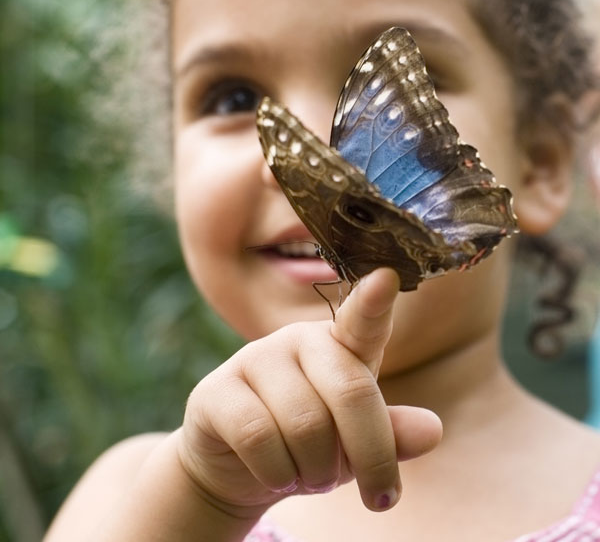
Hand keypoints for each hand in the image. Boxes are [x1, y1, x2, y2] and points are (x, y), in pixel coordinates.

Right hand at [177, 268, 441, 517]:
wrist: (236, 467)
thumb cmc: (307, 446)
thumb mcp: (356, 443)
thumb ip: (390, 433)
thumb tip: (432, 430)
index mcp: (338, 345)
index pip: (362, 320)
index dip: (374, 300)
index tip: (388, 276)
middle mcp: (296, 340)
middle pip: (349, 392)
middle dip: (370, 456)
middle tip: (377, 495)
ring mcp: (253, 358)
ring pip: (304, 424)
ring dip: (317, 470)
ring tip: (310, 474)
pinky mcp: (215, 389)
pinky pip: (258, 438)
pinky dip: (277, 474)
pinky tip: (276, 475)